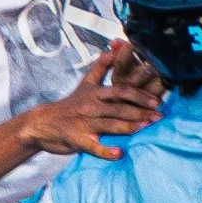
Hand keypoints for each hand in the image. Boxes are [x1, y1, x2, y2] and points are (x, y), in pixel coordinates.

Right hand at [26, 45, 162, 156]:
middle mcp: (91, 107)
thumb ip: (101, 67)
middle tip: (158, 116)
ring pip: (110, 124)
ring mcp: (84, 124)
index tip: (156, 101)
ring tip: (145, 127)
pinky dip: (106, 151)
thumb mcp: (85, 83)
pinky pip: (94, 146)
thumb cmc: (70, 105)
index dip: (139, 95)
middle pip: (118, 107)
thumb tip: (115, 48)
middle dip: (140, 111)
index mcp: (95, 93)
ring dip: (129, 126)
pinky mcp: (78, 140)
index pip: (120, 90)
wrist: (43, 123)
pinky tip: (119, 153)